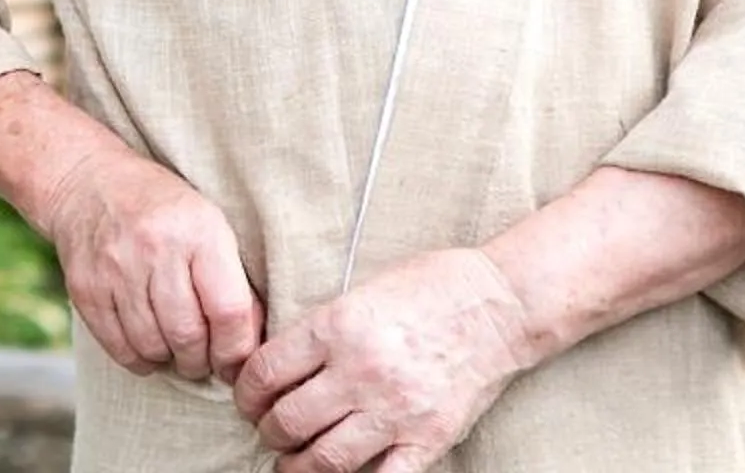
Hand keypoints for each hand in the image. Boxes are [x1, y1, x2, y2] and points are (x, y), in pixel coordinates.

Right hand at [34, 149, 263, 384]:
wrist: (90, 182)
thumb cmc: (164, 210)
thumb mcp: (209, 225)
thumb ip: (232, 281)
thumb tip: (248, 345)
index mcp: (198, 231)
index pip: (228, 311)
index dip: (237, 350)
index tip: (236, 363)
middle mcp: (155, 248)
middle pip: (188, 335)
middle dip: (201, 362)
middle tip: (204, 360)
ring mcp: (115, 268)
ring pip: (152, 346)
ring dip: (170, 361)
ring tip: (176, 351)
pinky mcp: (85, 287)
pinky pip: (117, 346)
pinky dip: (138, 359)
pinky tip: (147, 348)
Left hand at [231, 249, 536, 472]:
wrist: (499, 304)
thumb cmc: (428, 288)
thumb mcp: (358, 292)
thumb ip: (318, 332)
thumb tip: (277, 367)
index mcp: (336, 326)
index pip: (264, 373)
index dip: (245, 394)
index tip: (248, 400)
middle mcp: (360, 370)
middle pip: (287, 421)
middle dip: (268, 432)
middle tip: (270, 431)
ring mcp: (396, 409)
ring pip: (324, 459)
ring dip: (298, 467)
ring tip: (293, 463)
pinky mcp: (429, 437)